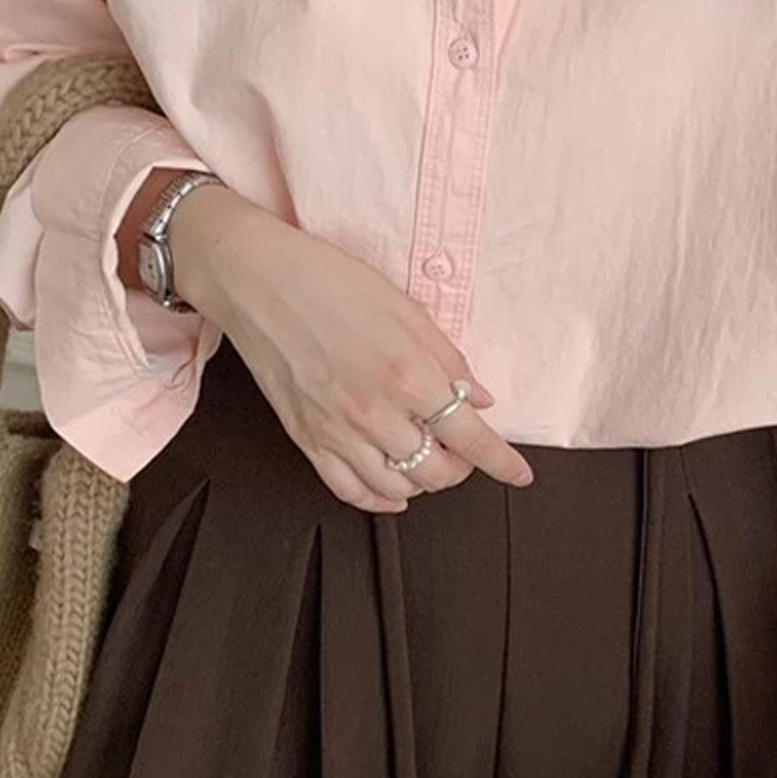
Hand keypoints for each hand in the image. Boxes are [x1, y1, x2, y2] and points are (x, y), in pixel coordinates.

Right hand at [167, 183, 535, 511]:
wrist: (256, 278)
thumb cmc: (330, 280)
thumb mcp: (406, 308)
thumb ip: (448, 359)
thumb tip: (479, 398)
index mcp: (408, 374)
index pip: (470, 436)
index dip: (502, 462)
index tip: (520, 473)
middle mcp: (375, 412)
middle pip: (437, 471)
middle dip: (462, 468)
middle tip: (466, 450)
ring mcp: (336, 430)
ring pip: (396, 486)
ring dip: (424, 483)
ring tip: (433, 463)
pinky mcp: (305, 438)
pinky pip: (348, 489)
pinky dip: (378, 499)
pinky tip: (394, 492)